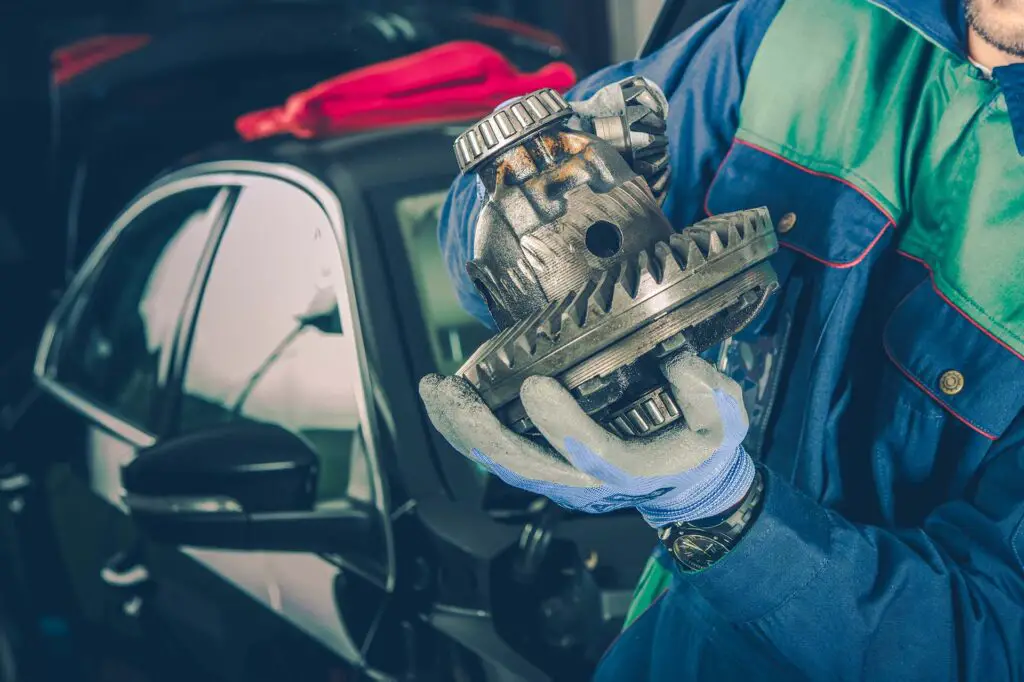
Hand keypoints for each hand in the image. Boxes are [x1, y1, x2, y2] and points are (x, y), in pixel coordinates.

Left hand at [418, 354, 754, 526]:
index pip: (595, 455)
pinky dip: (467, 430)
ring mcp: (561, 477)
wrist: (686, 479)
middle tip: (448, 391)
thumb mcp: (724, 419)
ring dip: (462, 429)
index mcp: (634, 469)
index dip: (563, 426)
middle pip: (526, 466)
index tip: (535, 384)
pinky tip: (445, 399)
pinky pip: (498, 454)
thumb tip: (678, 363)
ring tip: (434, 390)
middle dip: (481, 431)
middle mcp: (588, 481)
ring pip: (502, 464)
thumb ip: (708, 395)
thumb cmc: (702, 444)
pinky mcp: (546, 464)